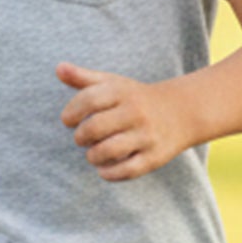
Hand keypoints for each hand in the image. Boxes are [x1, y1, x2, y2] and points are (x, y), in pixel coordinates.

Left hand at [56, 62, 190, 181]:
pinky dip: (108, 173)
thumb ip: (84, 78)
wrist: (182, 112)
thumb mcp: (113, 84)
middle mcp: (136, 113)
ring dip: (92, 156)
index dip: (71, 112)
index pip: (88, 100)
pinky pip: (126, 171)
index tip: (69, 120)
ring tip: (93, 152)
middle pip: (95, 127)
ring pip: (108, 151)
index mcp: (123, 92)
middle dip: (80, 136)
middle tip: (82, 138)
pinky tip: (103, 167)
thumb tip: (58, 69)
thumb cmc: (136, 98)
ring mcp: (147, 136)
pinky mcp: (154, 158)